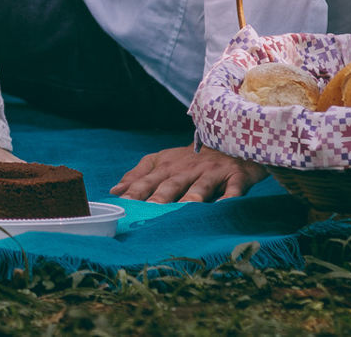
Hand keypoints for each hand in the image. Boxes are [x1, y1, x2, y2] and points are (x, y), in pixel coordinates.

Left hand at [111, 143, 265, 202]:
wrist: (228, 139)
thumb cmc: (190, 158)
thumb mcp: (162, 161)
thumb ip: (138, 175)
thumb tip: (115, 191)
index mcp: (167, 166)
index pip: (147, 180)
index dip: (135, 192)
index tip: (123, 205)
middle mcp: (187, 169)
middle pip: (172, 184)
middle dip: (160, 197)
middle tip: (149, 211)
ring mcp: (211, 172)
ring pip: (201, 186)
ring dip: (192, 196)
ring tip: (184, 208)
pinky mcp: (235, 176)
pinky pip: (233, 188)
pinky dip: (229, 197)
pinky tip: (224, 206)